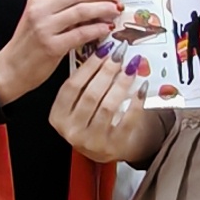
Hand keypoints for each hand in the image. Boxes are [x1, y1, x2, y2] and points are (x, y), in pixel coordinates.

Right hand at [0, 0, 121, 103]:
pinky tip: (108, 29)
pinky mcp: (51, 47)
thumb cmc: (29, 44)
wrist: (10, 69)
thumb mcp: (40, 17)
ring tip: (116, 10)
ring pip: (81, 10)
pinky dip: (97, 29)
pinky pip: (80, 34)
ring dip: (103, 8)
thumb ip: (61, 6)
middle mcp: (40, 9)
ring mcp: (44, 27)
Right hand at [47, 47, 162, 162]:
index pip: (72, 86)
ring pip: (108, 106)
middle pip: (90, 95)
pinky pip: (126, 120)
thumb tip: (104, 53)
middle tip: (120, 55)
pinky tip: (141, 88)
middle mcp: (72, 131)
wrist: (107, 150)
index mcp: (58, 116)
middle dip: (107, 71)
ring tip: (131, 68)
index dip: (89, 66)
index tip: (104, 50)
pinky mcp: (113, 147)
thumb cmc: (91, 122)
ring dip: (121, 84)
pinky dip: (135, 102)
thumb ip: (85, 84)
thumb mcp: (78, 105)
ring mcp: (92, 141)